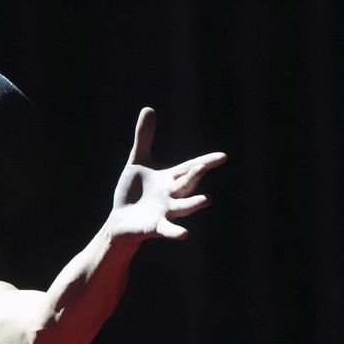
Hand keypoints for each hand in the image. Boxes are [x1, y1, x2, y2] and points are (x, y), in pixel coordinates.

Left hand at [109, 107, 226, 243]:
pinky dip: (175, 231)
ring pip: (183, 207)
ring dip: (194, 204)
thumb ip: (144, 139)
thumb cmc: (133, 192)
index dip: (205, 162)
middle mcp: (172, 195)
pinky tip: (184, 234)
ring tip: (207, 200)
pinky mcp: (155, 226)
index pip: (189, 168)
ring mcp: (165, 212)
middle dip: (196, 175)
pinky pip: (167, 229)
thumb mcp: (137, 162)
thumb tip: (148, 108)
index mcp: (169, 179)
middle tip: (206, 165)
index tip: (222, 156)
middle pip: (187, 184)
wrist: (121, 221)